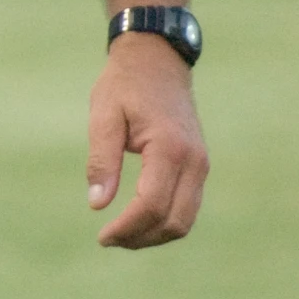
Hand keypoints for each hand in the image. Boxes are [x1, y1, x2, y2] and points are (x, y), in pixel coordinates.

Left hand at [86, 33, 208, 249]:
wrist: (157, 60)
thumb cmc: (125, 85)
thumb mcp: (104, 116)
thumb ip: (102, 160)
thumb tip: (97, 204)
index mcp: (170, 148)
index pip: (152, 205)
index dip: (127, 228)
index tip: (102, 237)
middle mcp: (194, 161)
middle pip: (174, 222)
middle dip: (141, 238)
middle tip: (108, 238)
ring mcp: (201, 165)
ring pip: (185, 220)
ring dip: (154, 235)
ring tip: (121, 234)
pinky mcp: (199, 166)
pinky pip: (187, 207)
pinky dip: (165, 221)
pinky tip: (138, 220)